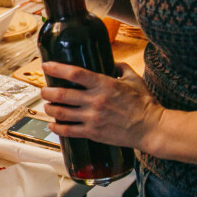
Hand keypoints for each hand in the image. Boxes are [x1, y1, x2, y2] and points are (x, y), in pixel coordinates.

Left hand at [41, 62, 162, 150]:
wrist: (151, 128)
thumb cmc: (144, 103)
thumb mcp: (133, 79)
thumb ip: (120, 67)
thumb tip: (111, 63)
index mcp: (104, 84)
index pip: (75, 73)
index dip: (57, 68)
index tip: (46, 65)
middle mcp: (95, 101)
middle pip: (62, 94)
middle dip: (48, 92)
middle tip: (44, 90)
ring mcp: (93, 118)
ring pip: (62, 113)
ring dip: (49, 109)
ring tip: (47, 106)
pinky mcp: (93, 133)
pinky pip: (69, 131)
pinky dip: (57, 128)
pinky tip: (53, 125)